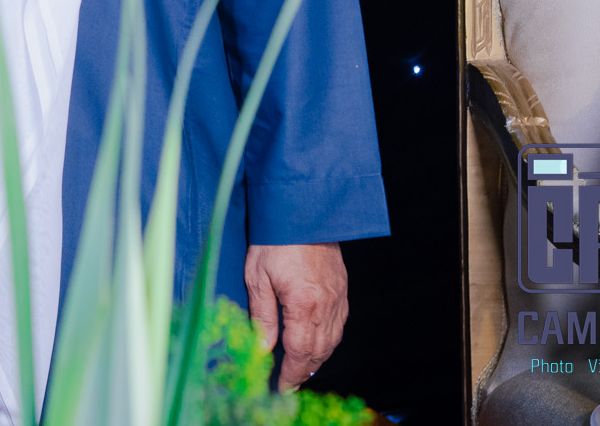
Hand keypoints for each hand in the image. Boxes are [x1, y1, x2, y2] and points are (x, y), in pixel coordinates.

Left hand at [245, 241, 347, 388]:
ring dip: (316, 359)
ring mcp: (337, 298)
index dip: (289, 374)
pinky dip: (328, 341)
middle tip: (288, 383)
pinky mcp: (342, 290)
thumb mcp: (257, 278)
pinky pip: (339, 325)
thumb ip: (262, 317)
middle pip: (318, 352)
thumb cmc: (275, 240)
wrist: (302, 211)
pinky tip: (317, 343)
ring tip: (300, 370)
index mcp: (304, 305)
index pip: (298, 353)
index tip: (281, 387)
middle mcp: (326, 306)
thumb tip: (262, 348)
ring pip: (332, 341)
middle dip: (303, 372)